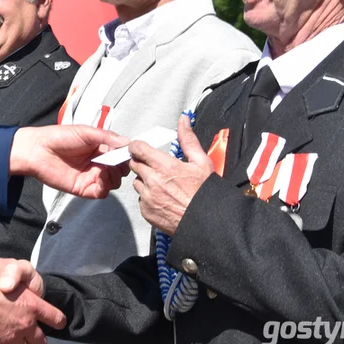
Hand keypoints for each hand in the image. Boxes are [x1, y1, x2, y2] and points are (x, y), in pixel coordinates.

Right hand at [0, 259, 64, 343]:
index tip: (54, 319)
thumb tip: (16, 288)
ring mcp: (10, 337)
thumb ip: (18, 272)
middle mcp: (25, 325)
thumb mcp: (7, 264)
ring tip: (10, 334)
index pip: (55, 318)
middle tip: (27, 327)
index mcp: (33, 305)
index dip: (56, 319)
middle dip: (36, 337)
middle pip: (40, 340)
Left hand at [10, 125, 129, 197]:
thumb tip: (127, 143)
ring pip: (114, 182)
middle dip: (122, 167)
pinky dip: (105, 186)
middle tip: (118, 162)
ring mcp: (91, 176)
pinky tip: (100, 176)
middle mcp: (97, 163)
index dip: (126, 155)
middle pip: (120, 170)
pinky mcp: (84, 188)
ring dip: (115, 176)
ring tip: (106, 168)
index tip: (129, 154)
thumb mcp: (86, 132)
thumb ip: (107, 137)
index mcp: (100, 148)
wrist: (38, 150)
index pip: (120, 155)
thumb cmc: (59, 137)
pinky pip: (102, 192)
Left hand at [130, 115, 212, 235]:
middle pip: (134, 164)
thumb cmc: (206, 193)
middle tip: (157, 168)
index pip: (138, 148)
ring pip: (137, 182)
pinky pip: (140, 199)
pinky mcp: (146, 211)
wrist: (208, 223)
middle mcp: (153, 181)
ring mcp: (148, 197)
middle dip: (142, 162)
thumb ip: (188, 139)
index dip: (138, 146)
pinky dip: (147, 197)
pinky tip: (163, 199)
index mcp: (165, 166)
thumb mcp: (202, 162)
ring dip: (145, 180)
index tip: (141, 148)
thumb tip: (183, 120)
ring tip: (163, 185)